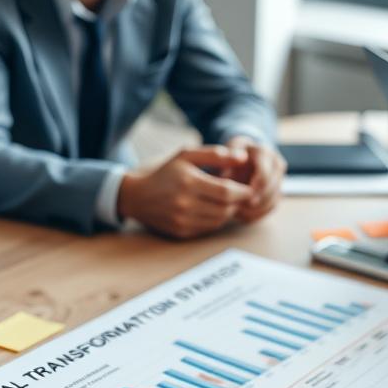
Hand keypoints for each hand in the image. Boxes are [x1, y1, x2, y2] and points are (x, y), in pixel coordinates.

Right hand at [119, 146, 255, 238]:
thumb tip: (243, 157)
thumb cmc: (166, 172)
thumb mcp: (186, 156)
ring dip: (229, 212)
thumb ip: (214, 154)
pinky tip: (215, 210)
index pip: (227, 191)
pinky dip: (217, 220)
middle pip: (225, 208)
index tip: (249, 188)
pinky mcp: (182, 232)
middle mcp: (185, 204)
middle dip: (239, 203)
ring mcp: (183, 220)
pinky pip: (209, 228)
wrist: (137, 197)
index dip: (243, 191)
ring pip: (219, 220)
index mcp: (188, 182)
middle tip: (243, 196)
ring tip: (229, 202)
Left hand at [223, 136, 285, 221]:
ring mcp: (279, 179)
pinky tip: (241, 215)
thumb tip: (231, 171)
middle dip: (253, 201)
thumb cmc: (229, 155)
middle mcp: (276, 164)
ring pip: (272, 201)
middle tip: (235, 209)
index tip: (238, 198)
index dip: (252, 189)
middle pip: (270, 190)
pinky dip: (257, 214)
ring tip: (235, 213)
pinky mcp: (278, 191)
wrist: (240, 156)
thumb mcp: (223, 155)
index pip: (264, 175)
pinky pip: (271, 207)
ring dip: (254, 210)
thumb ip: (227, 162)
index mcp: (263, 152)